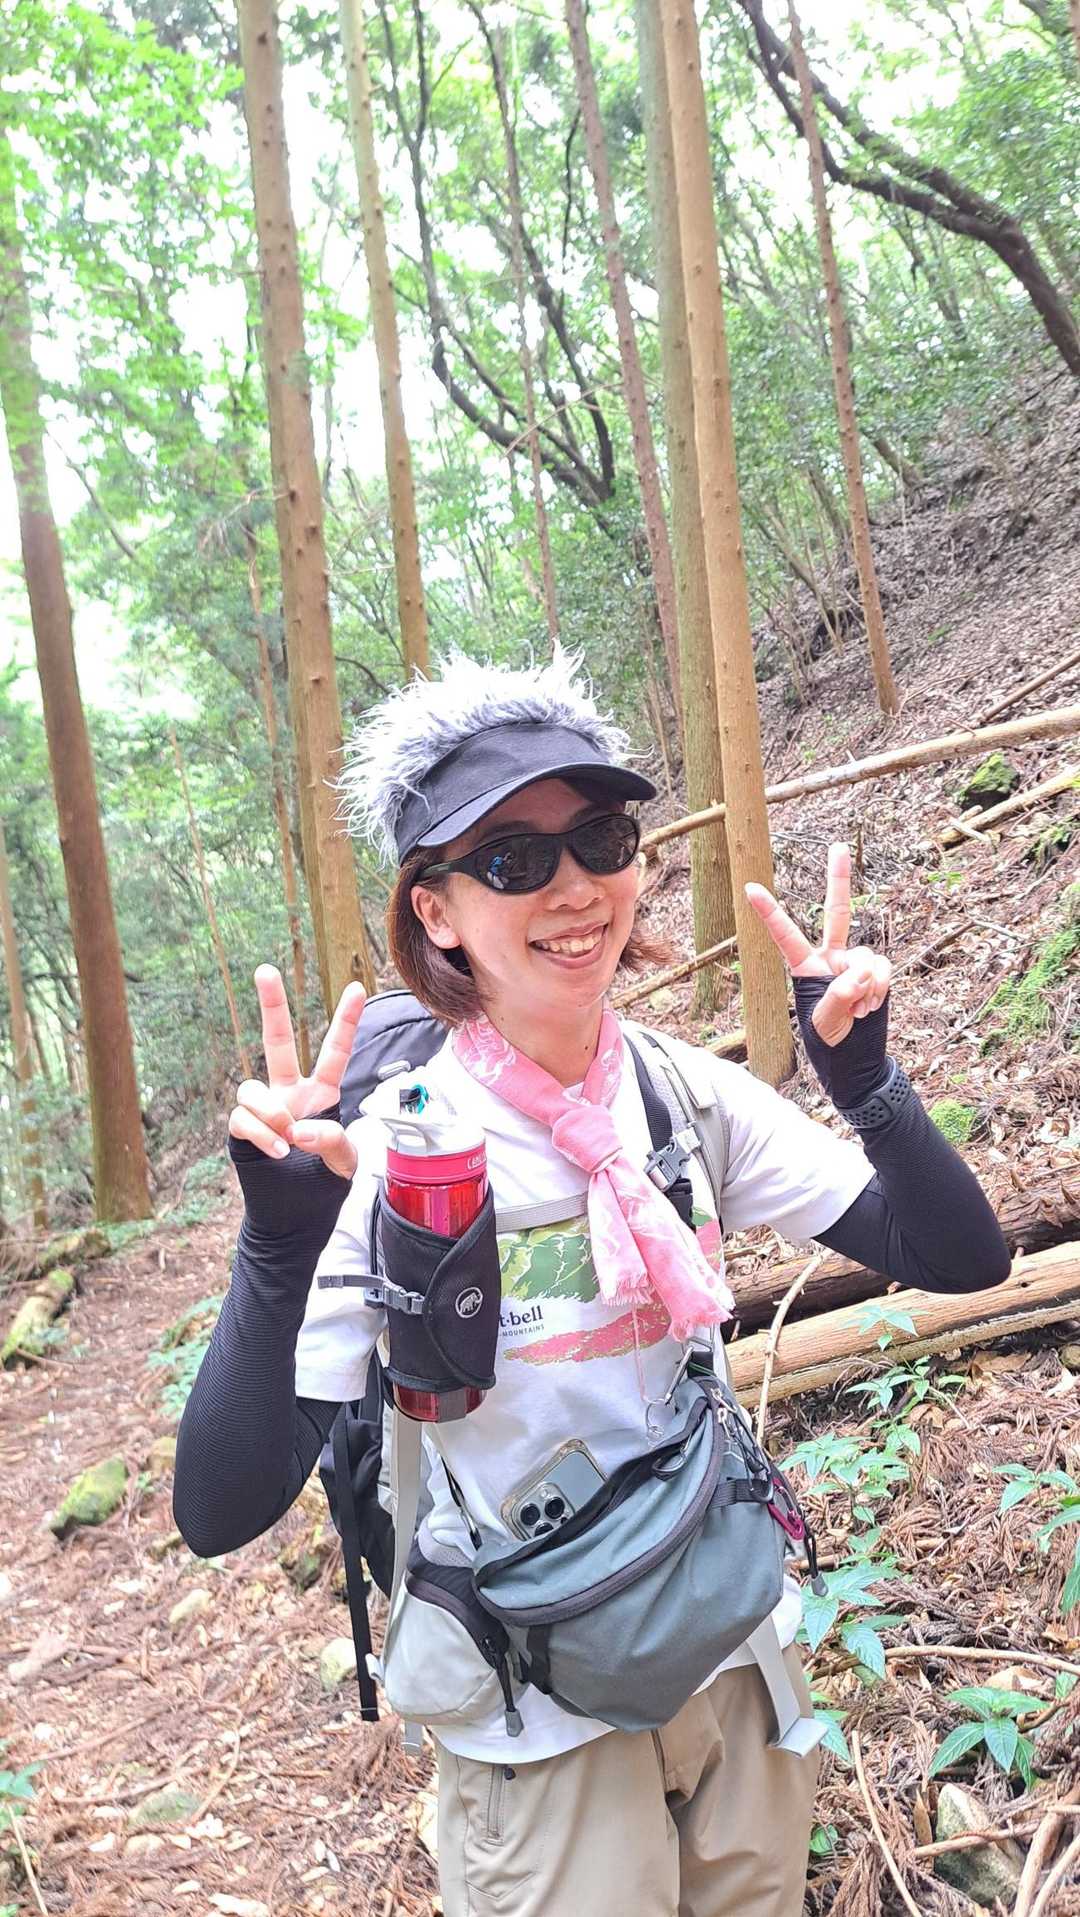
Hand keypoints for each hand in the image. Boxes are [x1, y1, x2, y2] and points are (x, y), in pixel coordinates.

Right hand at [228, 966, 365, 1177]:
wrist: (293, 1217)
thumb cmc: (323, 1186)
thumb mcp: (345, 1165)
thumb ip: (333, 1142)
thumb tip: (298, 1128)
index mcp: (322, 1095)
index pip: (334, 1052)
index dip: (345, 1021)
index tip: (358, 987)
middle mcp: (289, 1094)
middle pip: (277, 1041)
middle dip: (271, 1006)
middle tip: (265, 969)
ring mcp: (263, 1110)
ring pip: (252, 1088)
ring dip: (270, 1112)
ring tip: (287, 1140)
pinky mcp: (241, 1130)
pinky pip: (242, 1119)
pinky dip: (260, 1134)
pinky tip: (278, 1151)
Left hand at [745, 843, 890, 1048]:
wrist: (856, 1056)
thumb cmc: (829, 1040)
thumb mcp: (824, 1022)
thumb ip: (839, 995)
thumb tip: (860, 970)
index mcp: (804, 967)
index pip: (785, 934)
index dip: (769, 912)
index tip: (749, 888)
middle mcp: (830, 957)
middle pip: (836, 912)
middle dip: (839, 879)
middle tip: (839, 846)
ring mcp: (854, 963)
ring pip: (866, 957)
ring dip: (867, 985)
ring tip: (860, 1009)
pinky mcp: (875, 972)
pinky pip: (882, 968)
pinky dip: (880, 987)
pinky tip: (872, 1005)